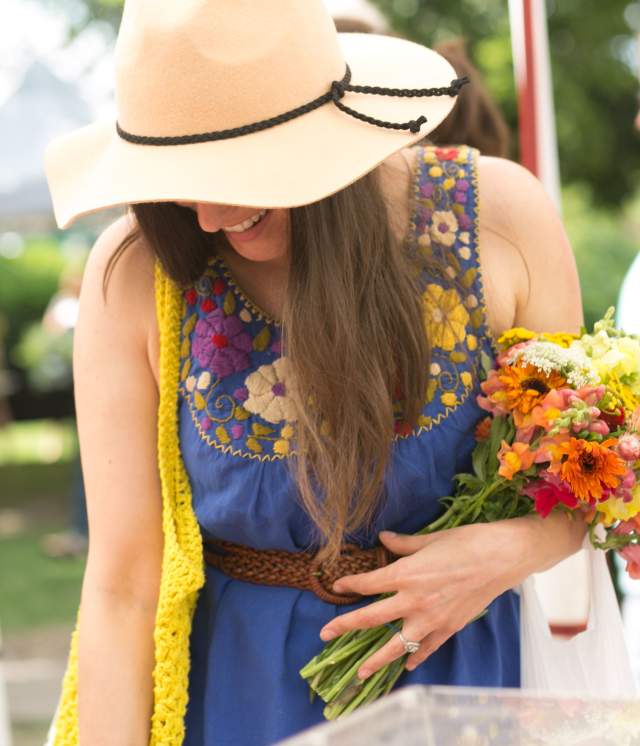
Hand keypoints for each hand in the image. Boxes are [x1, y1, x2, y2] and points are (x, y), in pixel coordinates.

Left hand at [318, 521, 532, 679]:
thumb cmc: (466, 542)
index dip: (349, 584)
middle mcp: (413, 600)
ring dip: (375, 659)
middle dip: (345, 625)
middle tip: (325, 634)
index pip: (368, 583)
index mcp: (406, 574)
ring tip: (359, 672)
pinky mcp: (449, 627)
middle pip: (372, 617)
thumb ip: (403, 544)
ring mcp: (431, 618)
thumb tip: (383, 538)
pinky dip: (415, 657)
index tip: (337, 587)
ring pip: (396, 644)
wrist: (502, 558)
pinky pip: (426, 648)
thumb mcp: (430, 539)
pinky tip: (405, 666)